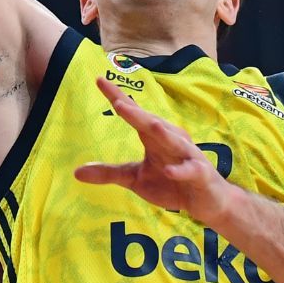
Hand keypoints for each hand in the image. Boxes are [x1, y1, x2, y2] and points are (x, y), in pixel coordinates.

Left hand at [74, 76, 236, 224]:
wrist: (207, 202)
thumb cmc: (172, 183)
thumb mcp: (135, 179)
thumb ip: (109, 173)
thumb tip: (76, 172)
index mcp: (154, 137)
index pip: (133, 113)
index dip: (117, 97)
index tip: (99, 80)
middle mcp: (171, 140)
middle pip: (151, 123)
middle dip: (136, 113)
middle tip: (118, 102)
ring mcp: (188, 156)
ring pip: (174, 140)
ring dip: (162, 132)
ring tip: (150, 124)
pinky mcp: (201, 173)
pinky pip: (191, 169)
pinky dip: (180, 169)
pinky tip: (168, 170)